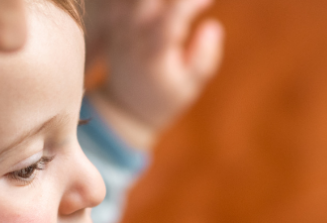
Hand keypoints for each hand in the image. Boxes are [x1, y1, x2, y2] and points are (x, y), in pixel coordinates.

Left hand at [84, 0, 223, 148]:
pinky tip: (157, 7)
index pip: (172, 16)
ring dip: (157, 0)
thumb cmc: (165, 97)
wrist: (127, 108)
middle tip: (186, 4)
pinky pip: (122, 2)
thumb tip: (213, 26)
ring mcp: (119, 28)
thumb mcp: (190, 86)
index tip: (209, 0)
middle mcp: (132, 36)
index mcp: (153, 52)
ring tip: (174, 6)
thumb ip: (204, 58)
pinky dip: (140, 2)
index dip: (191, 3)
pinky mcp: (113, 23)